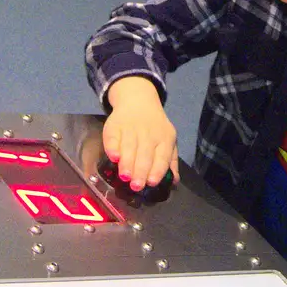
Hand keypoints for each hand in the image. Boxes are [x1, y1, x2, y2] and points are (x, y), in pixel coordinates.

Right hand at [104, 76, 179, 191]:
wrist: (138, 100)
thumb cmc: (155, 127)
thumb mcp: (167, 140)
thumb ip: (170, 161)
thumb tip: (174, 181)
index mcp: (164, 138)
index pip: (162, 156)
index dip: (157, 170)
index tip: (151, 182)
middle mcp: (149, 133)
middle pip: (145, 153)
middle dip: (140, 170)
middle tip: (136, 186)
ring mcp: (131, 127)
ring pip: (129, 146)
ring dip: (127, 162)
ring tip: (125, 176)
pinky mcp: (115, 124)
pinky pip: (113, 137)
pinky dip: (112, 147)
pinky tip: (113, 157)